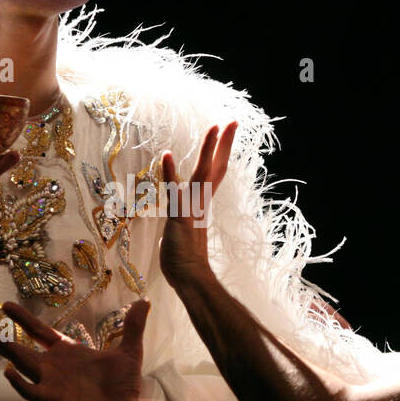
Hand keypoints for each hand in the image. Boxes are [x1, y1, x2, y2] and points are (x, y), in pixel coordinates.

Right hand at [0, 300, 150, 400]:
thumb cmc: (122, 387)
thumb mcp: (129, 350)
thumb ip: (132, 326)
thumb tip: (145, 301)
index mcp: (66, 352)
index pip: (38, 331)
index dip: (23, 319)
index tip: (5, 305)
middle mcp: (53, 366)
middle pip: (19, 348)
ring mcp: (50, 382)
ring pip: (19, 364)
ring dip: (1, 352)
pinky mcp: (53, 399)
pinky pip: (30, 390)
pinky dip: (18, 382)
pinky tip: (7, 372)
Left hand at [159, 122, 236, 285]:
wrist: (189, 279)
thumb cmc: (185, 261)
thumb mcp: (184, 235)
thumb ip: (184, 225)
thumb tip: (180, 228)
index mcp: (203, 204)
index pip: (216, 173)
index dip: (222, 152)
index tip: (227, 133)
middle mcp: (201, 202)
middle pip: (216, 167)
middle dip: (224, 144)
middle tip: (233, 122)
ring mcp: (192, 208)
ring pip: (202, 174)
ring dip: (207, 150)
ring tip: (214, 127)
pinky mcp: (180, 216)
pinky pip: (174, 191)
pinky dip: (169, 173)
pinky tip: (166, 154)